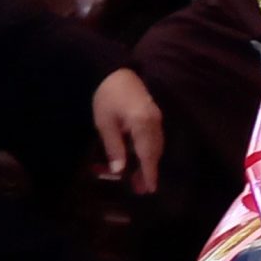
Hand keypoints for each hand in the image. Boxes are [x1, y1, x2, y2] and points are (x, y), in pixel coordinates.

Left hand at [92, 68, 163, 194]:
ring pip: (156, 146)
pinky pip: (155, 138)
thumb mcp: (105, 124)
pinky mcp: (153, 114)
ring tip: (139, 178)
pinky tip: (140, 158)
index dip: (149, 173)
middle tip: (140, 189)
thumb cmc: (106, 97)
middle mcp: (154, 122)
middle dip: (148, 171)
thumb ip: (114, 148)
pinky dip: (149, 151)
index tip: (150, 189)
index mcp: (141, 124)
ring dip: (149, 162)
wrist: (114, 71)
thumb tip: (119, 171)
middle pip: (154, 152)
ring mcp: (156, 117)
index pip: (148, 154)